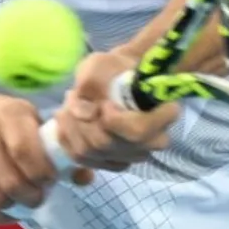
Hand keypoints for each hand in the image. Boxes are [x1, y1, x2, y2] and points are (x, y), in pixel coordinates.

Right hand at [0, 94, 93, 223]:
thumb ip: (58, 148)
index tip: (51, 181)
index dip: (43, 174)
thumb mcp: (30, 122)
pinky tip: (8, 208)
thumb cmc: (3, 122)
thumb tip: (85, 178)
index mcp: (9, 114)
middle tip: (39, 196)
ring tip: (23, 200)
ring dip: (16, 206)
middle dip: (32, 196)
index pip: (26, 152)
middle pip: (12, 181)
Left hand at [54, 51, 182, 171]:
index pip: (138, 131)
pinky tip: (67, 119)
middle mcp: (149, 143)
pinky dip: (67, 137)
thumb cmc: (114, 70)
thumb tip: (82, 112)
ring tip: (69, 103)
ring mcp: (130, 157)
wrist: (115, 80)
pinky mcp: (110, 164)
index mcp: (162, 115)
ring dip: (72, 126)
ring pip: (90, 152)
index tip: (105, 103)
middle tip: (73, 95)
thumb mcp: (101, 64)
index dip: (114, 120)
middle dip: (83, 120)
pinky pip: (80, 158)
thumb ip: (92, 83)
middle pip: (106, 143)